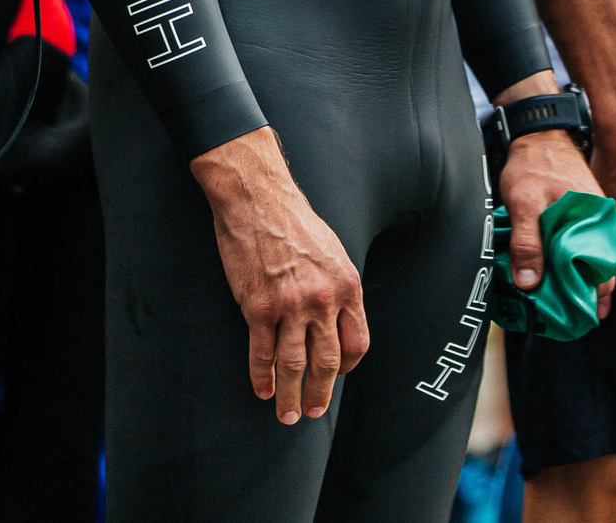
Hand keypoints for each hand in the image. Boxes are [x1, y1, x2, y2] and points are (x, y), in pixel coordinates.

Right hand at [191, 128, 369, 423]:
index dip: (346, 367)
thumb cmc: (296, 224)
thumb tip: (338, 321)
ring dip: (291, 395)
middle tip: (312, 412)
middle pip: (327, 362)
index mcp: (348, 286)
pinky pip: (261, 353)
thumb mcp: (334, 253)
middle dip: (321, 393)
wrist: (259, 200)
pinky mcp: (258, 307)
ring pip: (294, 365)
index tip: (335, 376)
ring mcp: (290, 306)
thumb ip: (339, 288)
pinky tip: (263, 389)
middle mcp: (323, 300)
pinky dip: (261, 377)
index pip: (357, 343)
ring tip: (287, 415)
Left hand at [492, 78, 614, 314]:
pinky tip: (560, 276)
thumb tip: (530, 284)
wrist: (538, 135)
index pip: (605, 270)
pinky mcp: (584, 216)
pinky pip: (584, 246)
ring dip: (579, 280)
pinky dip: (574, 263)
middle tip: (570, 317)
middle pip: (600, 268)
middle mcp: (600, 222)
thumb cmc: (533, 166)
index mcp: (595, 221)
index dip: (594, 296)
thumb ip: (528, 243)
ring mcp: (593, 219)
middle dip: (587, 294)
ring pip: (592, 258)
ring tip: (564, 303)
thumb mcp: (524, 203)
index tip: (579, 316)